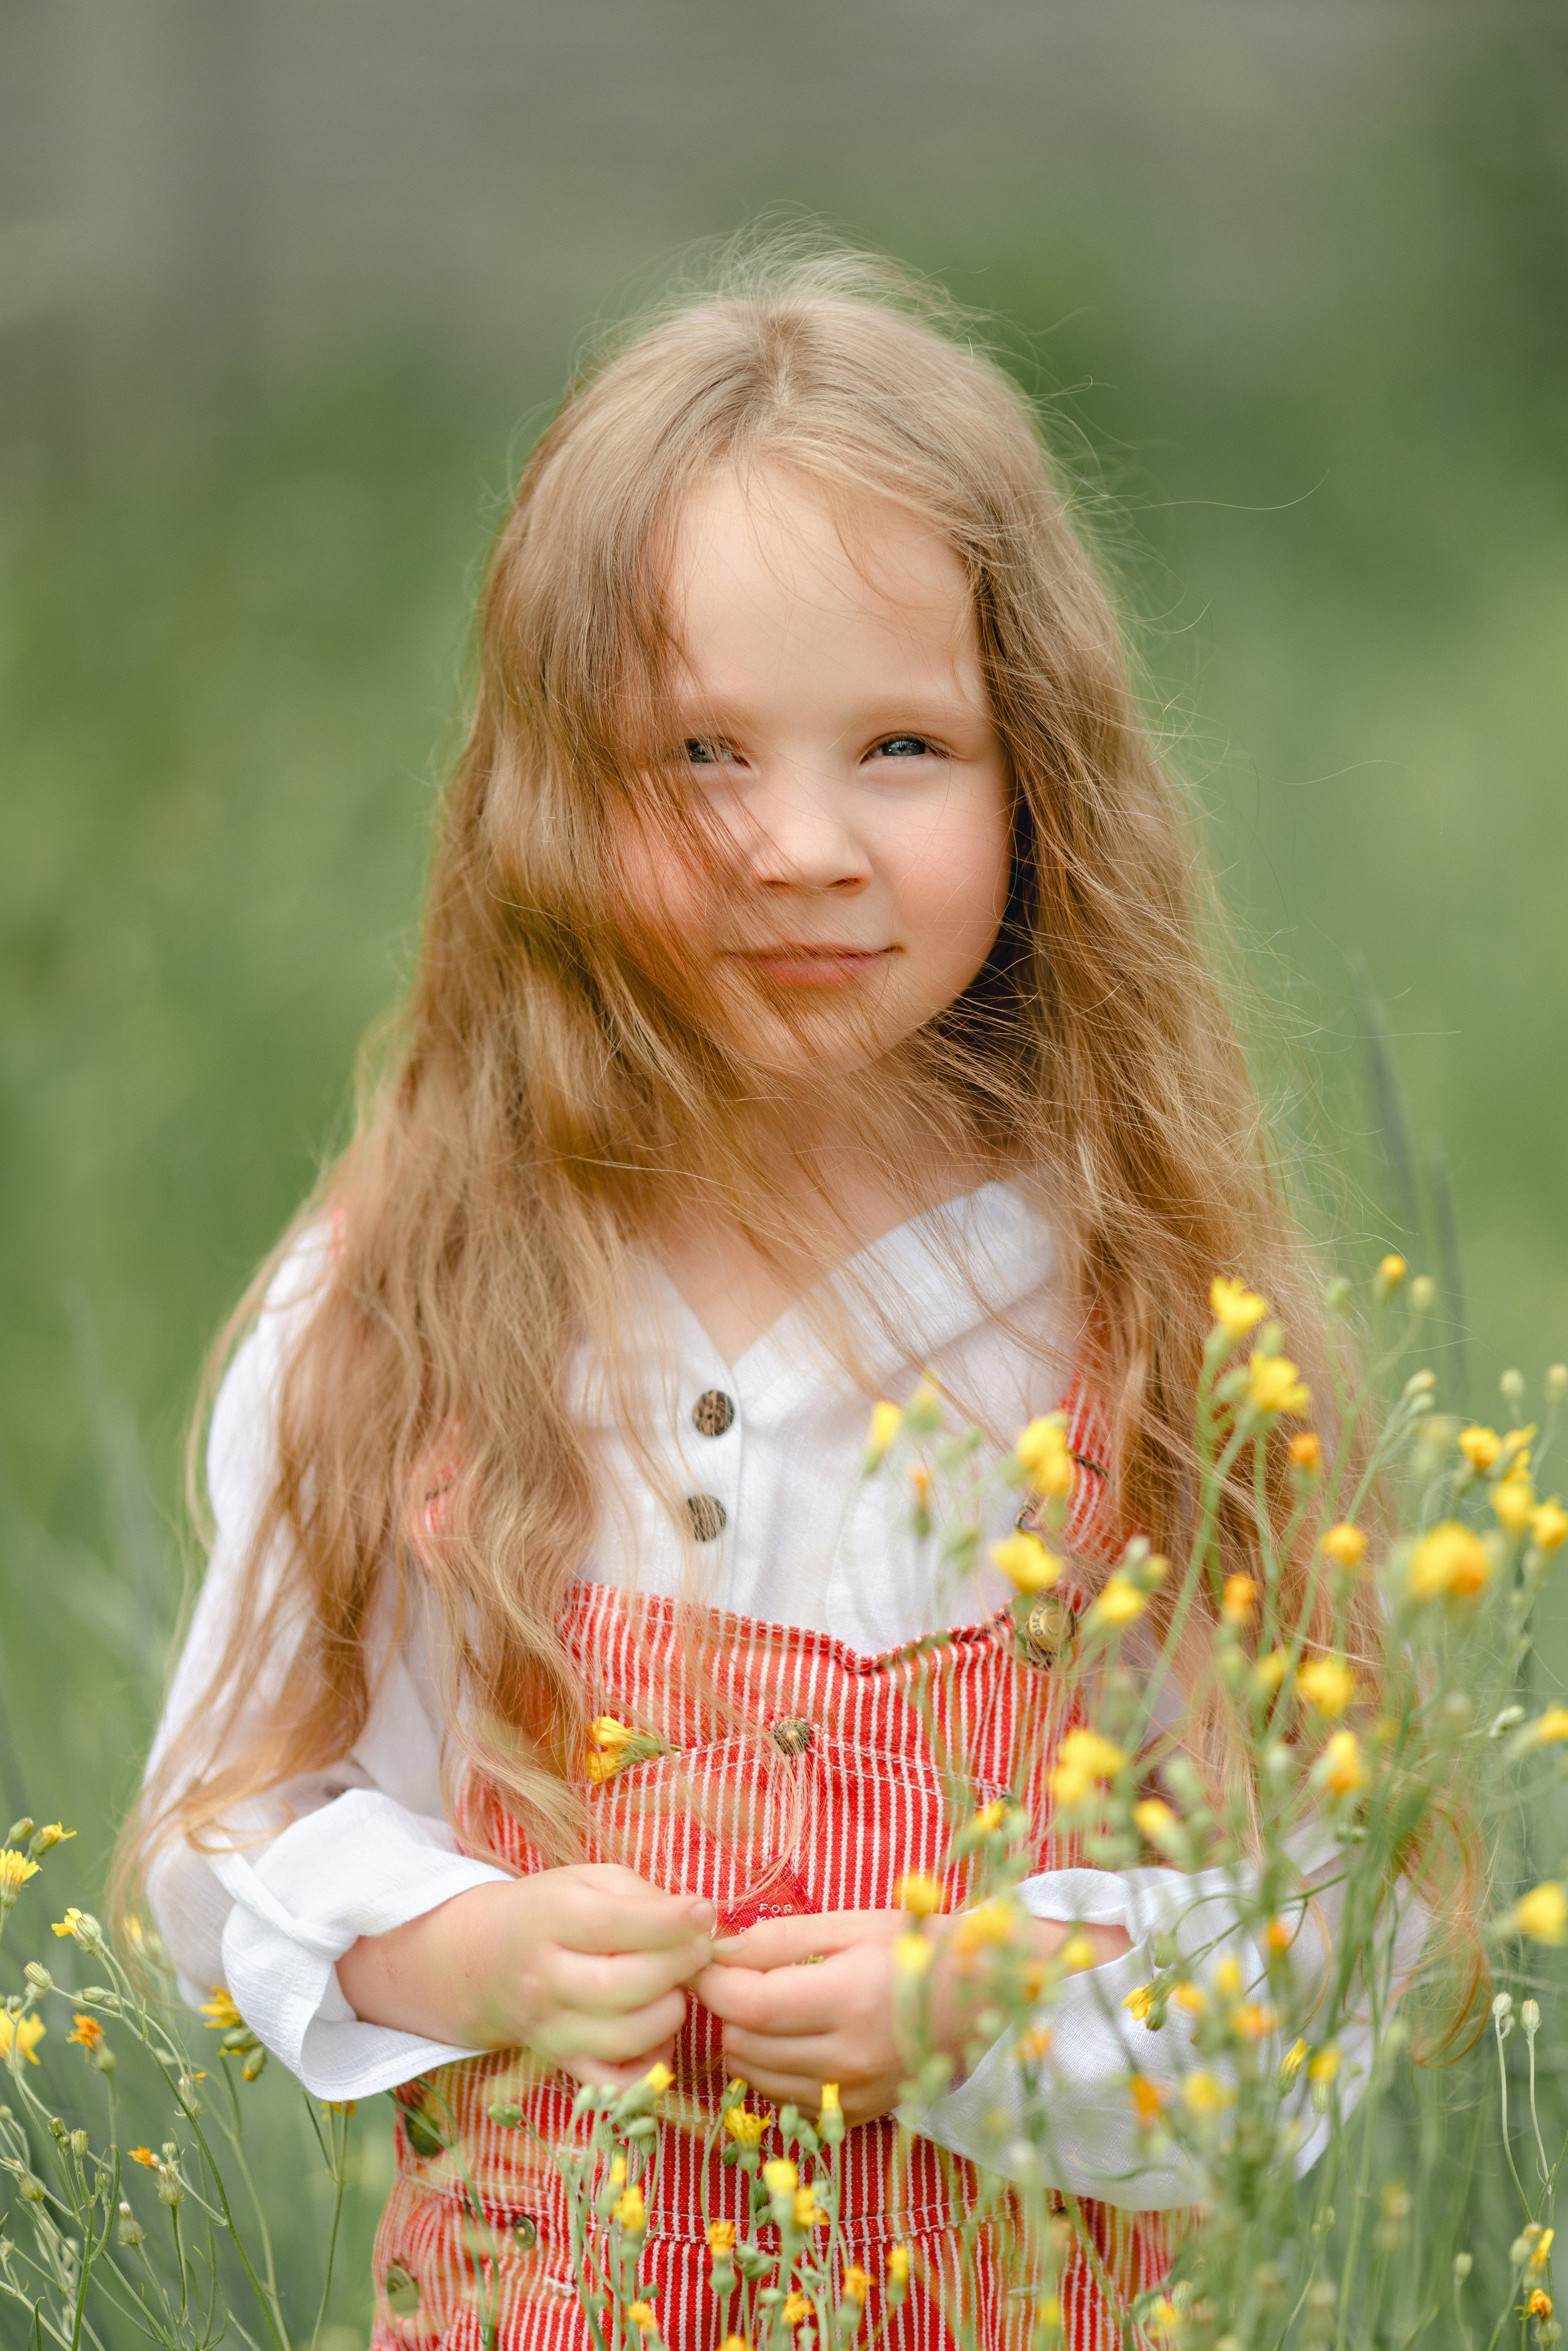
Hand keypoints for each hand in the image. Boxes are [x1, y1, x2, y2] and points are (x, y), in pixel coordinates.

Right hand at [337, 1864, 714, 2087]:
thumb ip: (642, 1896)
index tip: (705, 1912)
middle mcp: (546, 1979)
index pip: (616, 1924)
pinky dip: (651, 2067)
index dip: (670, 1921)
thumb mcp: (590, 1880)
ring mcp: (552, 2030)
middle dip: (678, 1967)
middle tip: (699, 1949)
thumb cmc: (553, 1910)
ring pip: (622, 2038)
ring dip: (669, 2014)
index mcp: (553, 1919)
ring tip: (676, 1987)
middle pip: (622, 1987)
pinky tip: (660, 2034)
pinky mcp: (563, 2064)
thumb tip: (699, 1919)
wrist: (485, 1959)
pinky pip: (615, 2084)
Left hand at [697, 1907, 1131, 2125]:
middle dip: (725, 2009)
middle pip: (744, 2046)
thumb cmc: (918, 1944)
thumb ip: (779, 1939)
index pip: (747, 2005)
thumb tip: (716, 1949)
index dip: (711, 1982)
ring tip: (763, 2003)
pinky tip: (790, 2036)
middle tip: (733, 1975)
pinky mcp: (862, 2115)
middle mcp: (849, 2059)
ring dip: (745, 2041)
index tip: (701, 1958)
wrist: (988, 1993)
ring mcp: (856, 2095)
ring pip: (759, 2080)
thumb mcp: (850, 1924)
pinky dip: (774, 2070)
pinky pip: (790, 2100)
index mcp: (848, 2001)